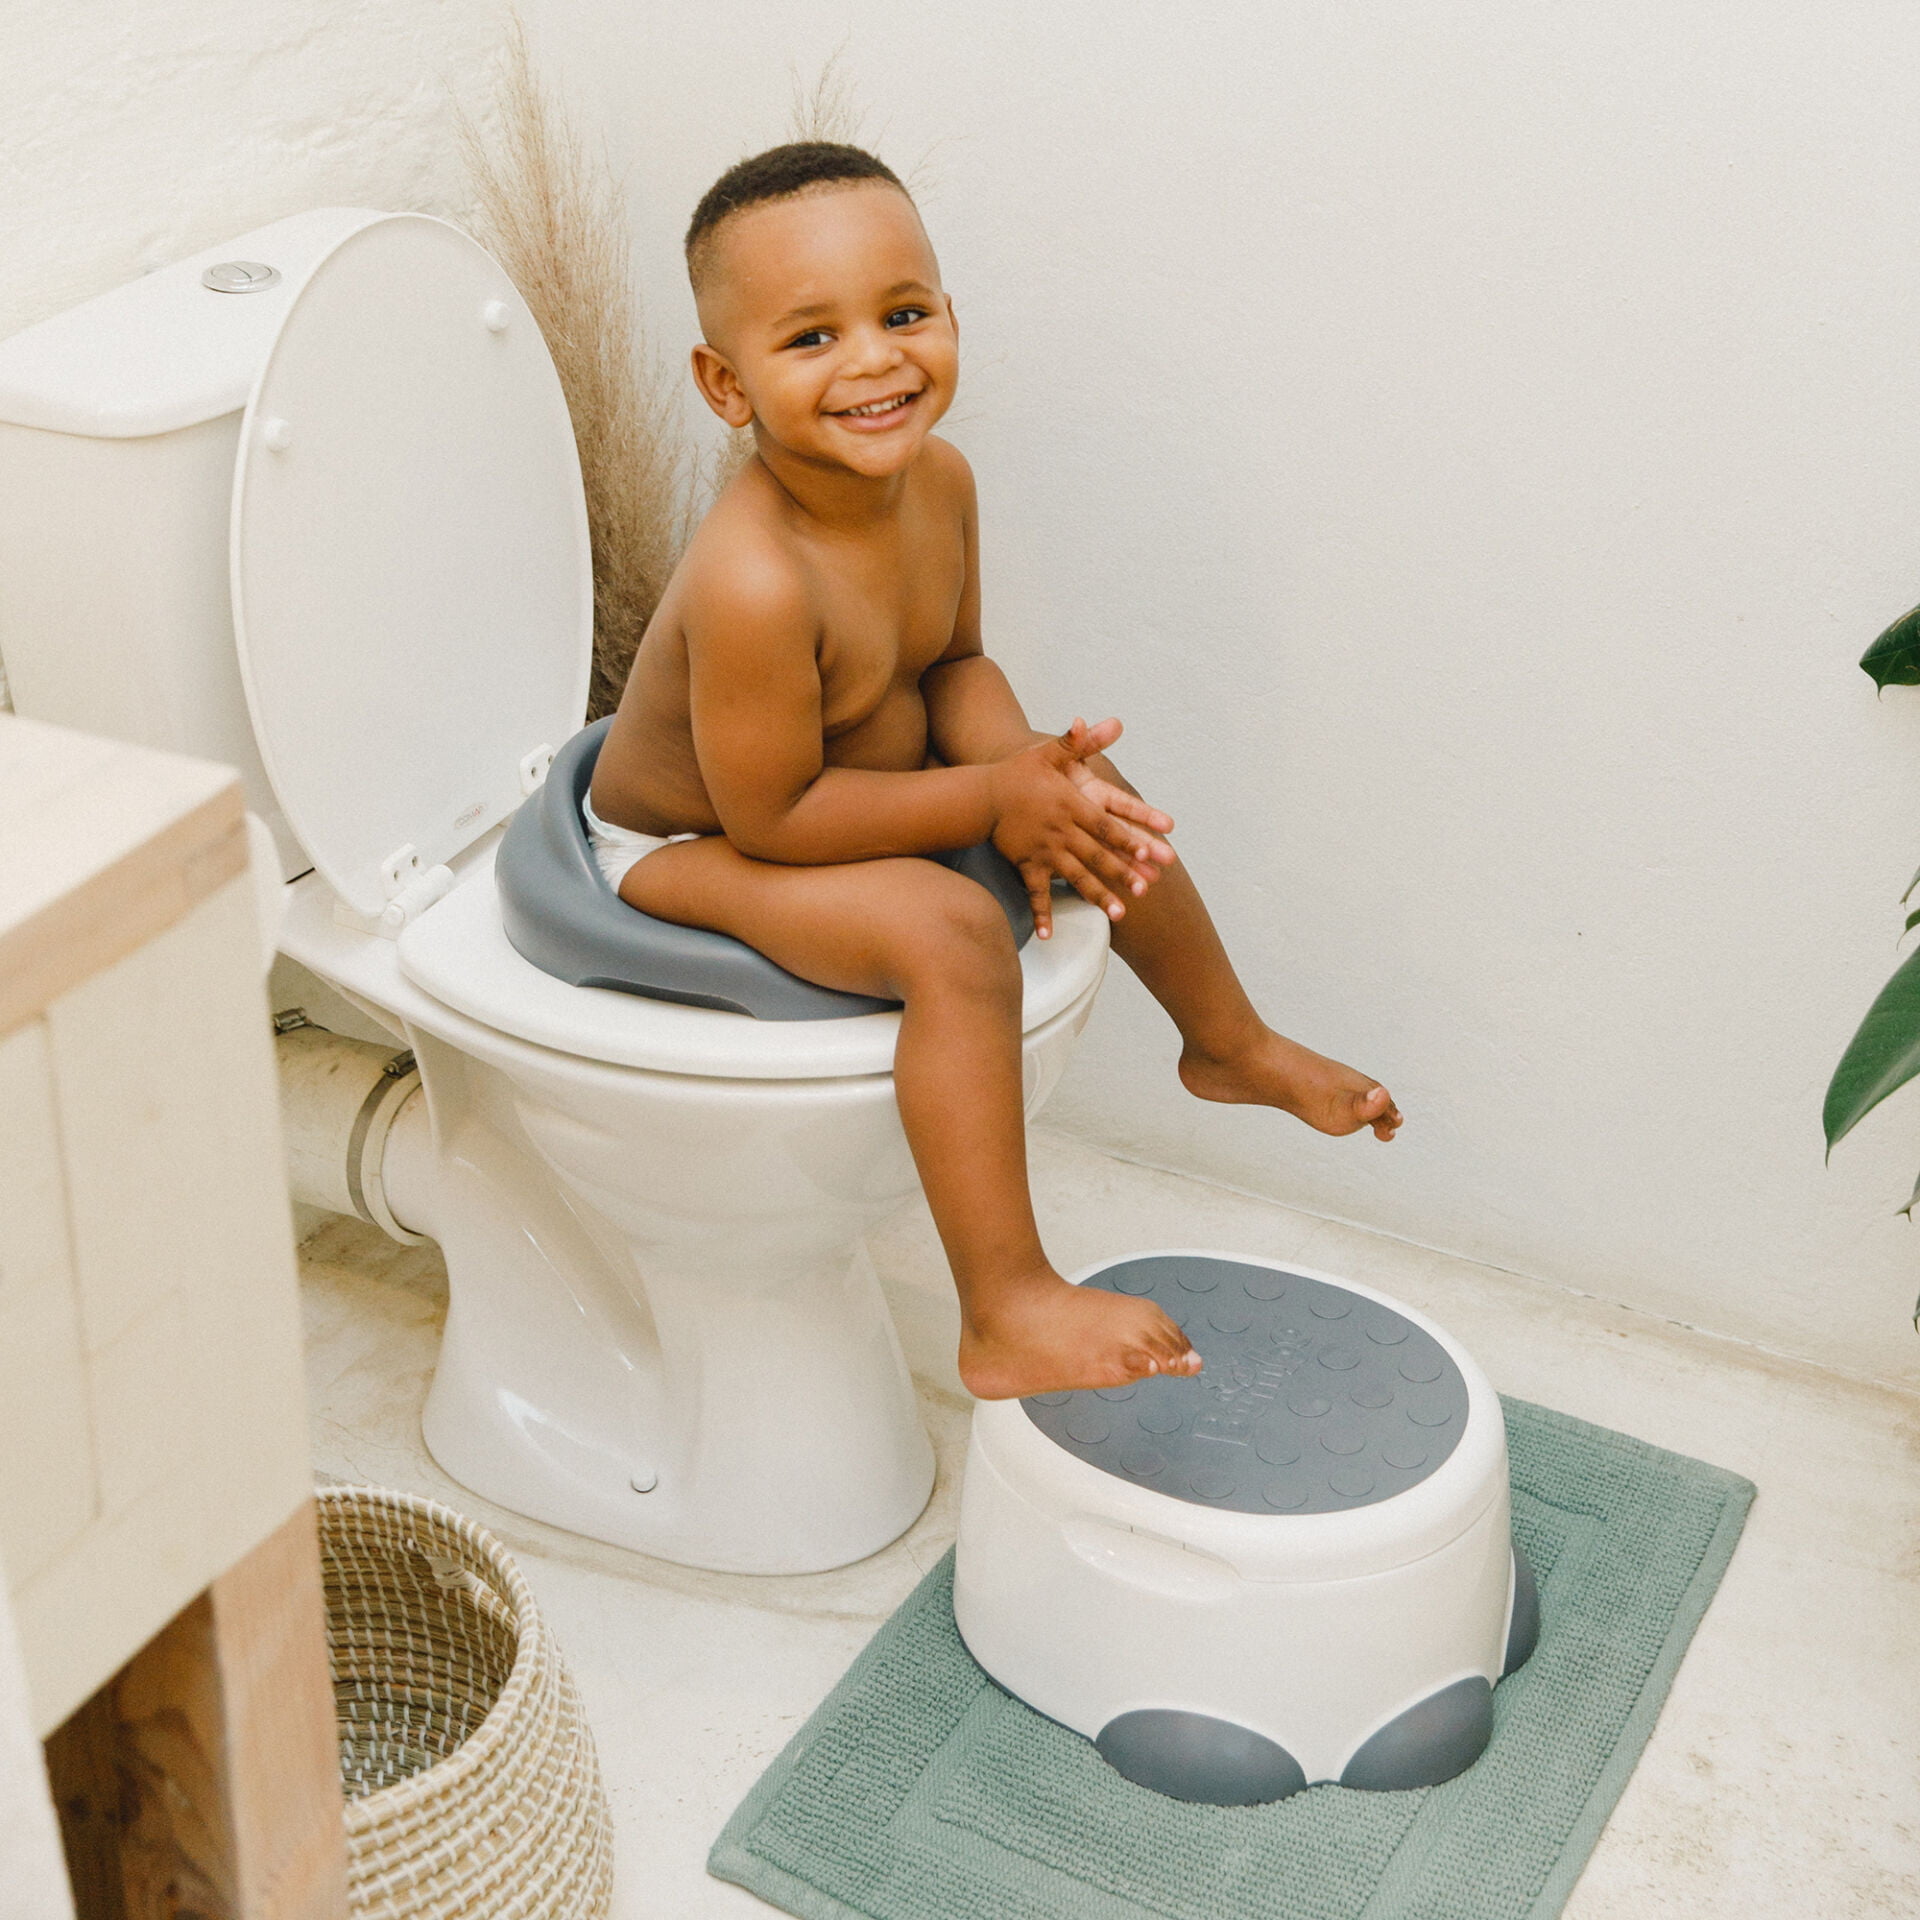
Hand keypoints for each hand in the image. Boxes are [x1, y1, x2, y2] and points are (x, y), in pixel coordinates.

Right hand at [987, 718, 1174, 936]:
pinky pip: (1035, 893)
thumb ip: (1080, 740)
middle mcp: (1061, 831)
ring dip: (1098, 896)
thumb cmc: (1017, 773)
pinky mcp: (1025, 864)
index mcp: (1071, 805)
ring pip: (1076, 877)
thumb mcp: (1049, 753)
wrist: (981, 794)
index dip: (1128, 838)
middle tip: (1145, 890)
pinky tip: (1048, 935)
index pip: (1106, 824)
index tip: (1150, 852)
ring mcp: (1043, 851)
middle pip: (1097, 854)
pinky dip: (1041, 914)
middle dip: (1122, 873)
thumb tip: (1111, 722)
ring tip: (1119, 914)